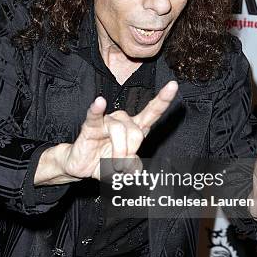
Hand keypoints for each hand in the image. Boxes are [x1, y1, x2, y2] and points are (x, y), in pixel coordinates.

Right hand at [57, 80, 178, 180]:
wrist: (83, 167)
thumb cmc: (106, 163)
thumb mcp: (125, 170)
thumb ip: (134, 167)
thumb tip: (133, 167)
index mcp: (136, 127)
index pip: (153, 111)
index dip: (163, 99)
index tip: (173, 85)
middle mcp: (123, 120)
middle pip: (136, 132)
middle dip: (130, 152)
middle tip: (121, 165)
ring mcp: (107, 122)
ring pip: (119, 131)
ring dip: (117, 152)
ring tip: (112, 164)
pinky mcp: (90, 126)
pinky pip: (94, 116)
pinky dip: (97, 109)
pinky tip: (99, 103)